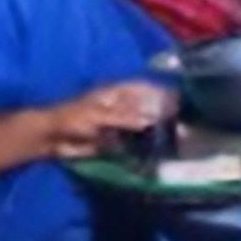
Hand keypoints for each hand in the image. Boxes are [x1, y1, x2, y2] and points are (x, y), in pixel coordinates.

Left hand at [43, 82, 172, 159]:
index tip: (180, 98)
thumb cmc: (73, 117)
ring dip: (158, 131)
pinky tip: (160, 151)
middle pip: (147, 107)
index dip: (161, 91)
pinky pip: (136, 143)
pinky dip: (147, 146)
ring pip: (144, 126)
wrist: (55, 138)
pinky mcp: (118, 141)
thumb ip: (124, 117)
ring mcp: (121, 124)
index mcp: (117, 93)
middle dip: (163, 113)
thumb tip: (150, 120)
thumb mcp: (99, 114)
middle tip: (185, 121)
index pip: (144, 88)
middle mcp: (123, 106)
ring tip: (178, 137)